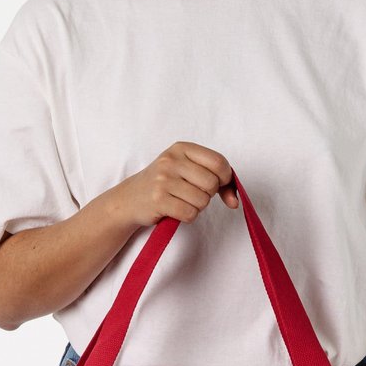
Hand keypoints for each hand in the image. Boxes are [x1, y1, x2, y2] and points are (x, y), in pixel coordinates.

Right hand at [115, 141, 238, 228]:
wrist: (131, 198)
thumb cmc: (165, 184)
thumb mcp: (187, 171)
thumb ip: (215, 180)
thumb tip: (235, 201)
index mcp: (182, 148)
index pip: (218, 162)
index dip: (225, 178)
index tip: (220, 185)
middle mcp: (171, 161)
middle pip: (212, 183)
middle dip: (208, 194)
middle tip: (194, 194)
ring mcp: (163, 180)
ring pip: (202, 200)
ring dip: (197, 207)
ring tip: (182, 201)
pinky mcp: (158, 200)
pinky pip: (190, 213)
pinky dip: (188, 216)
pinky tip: (176, 210)